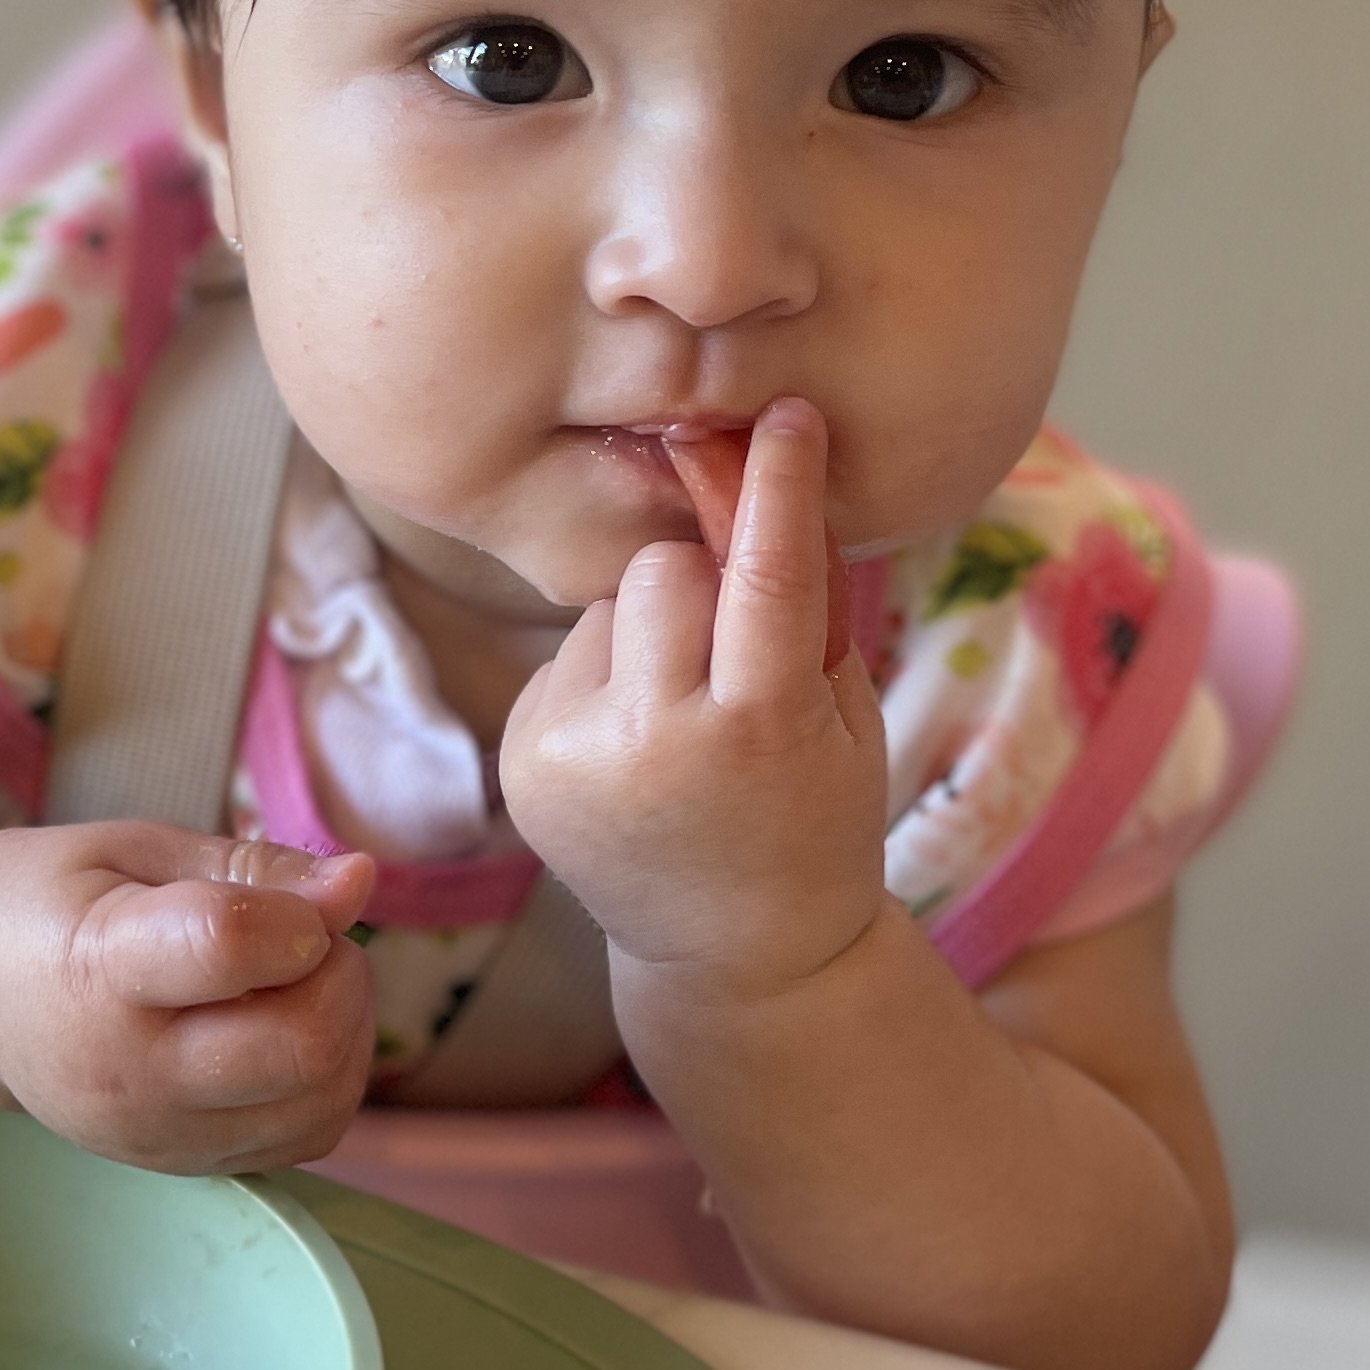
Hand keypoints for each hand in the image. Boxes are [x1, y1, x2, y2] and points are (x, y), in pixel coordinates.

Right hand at [0, 822, 377, 1173]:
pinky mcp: (183, 1166)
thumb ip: (251, 869)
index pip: (229, 946)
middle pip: (301, 1046)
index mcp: (99, 967)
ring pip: (321, 1102)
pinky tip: (285, 1031)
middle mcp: (129, 1071)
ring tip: (293, 984)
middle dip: (340, 979)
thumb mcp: (133, 850)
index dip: (297, 917)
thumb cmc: (42, 904)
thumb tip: (360, 885)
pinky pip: (307, 1137)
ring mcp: (157, 1133)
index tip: (299, 900)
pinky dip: (326, 1081)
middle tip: (305, 937)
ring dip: (345, 1033)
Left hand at [497, 396, 885, 1004]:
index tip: (786, 416)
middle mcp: (653, 743)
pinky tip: (637, 747)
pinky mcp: (524, 762)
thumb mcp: (845, 719)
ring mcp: (573, 757)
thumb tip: (767, 483)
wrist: (737, 953)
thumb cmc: (812, 818)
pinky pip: (570, 656)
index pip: (764, 575)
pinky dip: (608, 677)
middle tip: (732, 650)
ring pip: (610, 607)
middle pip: (665, 571)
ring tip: (682, 714)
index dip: (777, 488)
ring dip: (651, 632)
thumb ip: (808, 613)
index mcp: (758, 731)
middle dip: (703, 586)